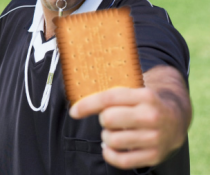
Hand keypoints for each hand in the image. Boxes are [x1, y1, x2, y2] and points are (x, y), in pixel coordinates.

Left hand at [69, 84, 187, 169]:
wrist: (176, 119)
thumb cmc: (144, 103)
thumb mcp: (134, 91)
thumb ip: (112, 93)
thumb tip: (78, 95)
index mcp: (144, 96)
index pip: (108, 99)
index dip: (87, 105)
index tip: (74, 111)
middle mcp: (151, 116)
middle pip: (108, 119)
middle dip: (103, 120)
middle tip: (110, 119)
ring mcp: (154, 137)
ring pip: (112, 140)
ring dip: (106, 137)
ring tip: (114, 132)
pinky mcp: (154, 155)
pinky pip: (121, 160)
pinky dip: (110, 154)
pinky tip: (110, 148)